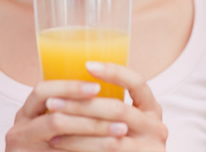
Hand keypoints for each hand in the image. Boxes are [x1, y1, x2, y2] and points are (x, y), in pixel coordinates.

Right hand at [5, 79, 127, 150]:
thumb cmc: (47, 141)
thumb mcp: (47, 120)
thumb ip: (65, 105)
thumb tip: (100, 83)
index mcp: (25, 113)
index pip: (42, 91)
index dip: (69, 88)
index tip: (96, 87)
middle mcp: (20, 132)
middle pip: (54, 117)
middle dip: (89, 113)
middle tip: (119, 109)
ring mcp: (26, 151)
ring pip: (63, 140)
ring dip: (96, 134)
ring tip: (120, 130)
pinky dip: (91, 151)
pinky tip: (111, 148)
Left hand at [45, 62, 167, 150]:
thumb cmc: (121, 139)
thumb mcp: (125, 119)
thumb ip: (109, 103)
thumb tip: (72, 74)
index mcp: (152, 108)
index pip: (136, 82)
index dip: (114, 72)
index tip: (87, 65)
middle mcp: (156, 128)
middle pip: (117, 109)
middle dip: (81, 104)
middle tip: (52, 100)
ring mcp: (148, 150)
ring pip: (108, 137)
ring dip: (75, 129)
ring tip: (51, 121)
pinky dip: (78, 147)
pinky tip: (59, 142)